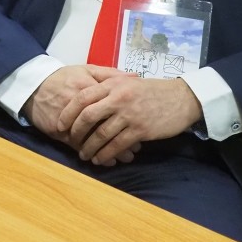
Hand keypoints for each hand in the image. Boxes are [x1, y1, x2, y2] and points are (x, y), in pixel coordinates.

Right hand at [23, 65, 139, 165]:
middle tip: (136, 148)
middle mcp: (79, 105)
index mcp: (88, 87)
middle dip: (121, 138)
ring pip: (91, 139)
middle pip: (103, 125)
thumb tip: (135, 76)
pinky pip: (77, 146)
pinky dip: (93, 154)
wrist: (33, 85)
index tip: (139, 126)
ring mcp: (68, 120)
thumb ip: (110, 74)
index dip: (126, 117)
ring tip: (125, 157)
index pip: (110, 104)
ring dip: (110, 150)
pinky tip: (106, 160)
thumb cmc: (64, 78)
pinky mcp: (58, 132)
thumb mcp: (86, 69)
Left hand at [57, 74, 202, 165]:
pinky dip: (106, 154)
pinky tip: (101, 159)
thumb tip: (86, 95)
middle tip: (70, 141)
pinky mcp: (140, 130)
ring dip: (90, 147)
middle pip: (88, 116)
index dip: (68, 112)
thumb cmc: (152, 91)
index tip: (60, 124)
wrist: (181, 98)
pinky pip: (117, 145)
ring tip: (84, 155)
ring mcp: (129, 114)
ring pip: (101, 134)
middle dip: (76, 132)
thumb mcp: (128, 81)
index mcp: (113, 84)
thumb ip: (108, 85)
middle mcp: (118, 97)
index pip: (82, 97)